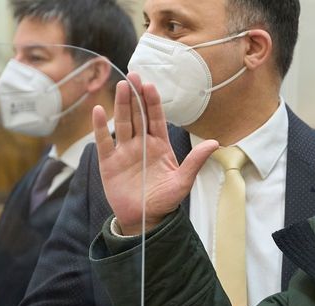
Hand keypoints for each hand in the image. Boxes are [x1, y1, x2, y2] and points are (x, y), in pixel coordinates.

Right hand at [92, 72, 217, 234]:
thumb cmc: (165, 200)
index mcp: (160, 146)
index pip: (156, 118)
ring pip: (122, 123)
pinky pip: (103, 141)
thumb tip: (215, 143)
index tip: (150, 85)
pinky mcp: (109, 162)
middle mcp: (141, 144)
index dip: (153, 102)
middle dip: (136, 97)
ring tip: (122, 87)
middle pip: (138, 116)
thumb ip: (195, 161)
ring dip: (122, 105)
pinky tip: (99, 111)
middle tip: (134, 76)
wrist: (145, 220)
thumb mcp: (183, 181)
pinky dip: (100, 127)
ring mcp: (124, 152)